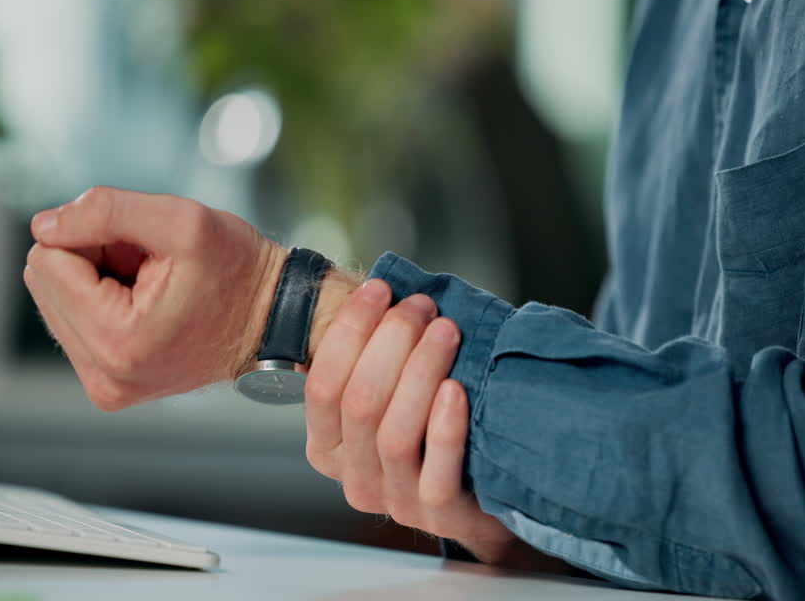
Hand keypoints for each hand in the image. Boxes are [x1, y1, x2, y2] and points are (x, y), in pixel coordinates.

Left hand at [23, 186, 285, 409]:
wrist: (274, 319)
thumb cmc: (238, 270)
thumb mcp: (181, 220)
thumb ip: (104, 211)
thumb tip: (43, 225)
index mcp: (118, 342)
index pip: (46, 260)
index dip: (93, 237)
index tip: (143, 249)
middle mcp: (104, 377)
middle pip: (44, 282)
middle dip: (93, 260)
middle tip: (150, 268)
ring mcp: (105, 387)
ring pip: (55, 301)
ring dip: (98, 281)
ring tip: (153, 287)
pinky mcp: (107, 386)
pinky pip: (73, 323)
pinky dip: (104, 303)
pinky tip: (148, 305)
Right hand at [303, 280, 521, 562]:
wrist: (482, 491)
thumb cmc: (431, 428)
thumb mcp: (390, 393)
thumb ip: (374, 355)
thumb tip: (380, 290)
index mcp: (328, 446)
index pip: (322, 385)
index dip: (349, 331)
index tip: (380, 289)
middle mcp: (354, 477)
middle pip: (359, 403)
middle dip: (392, 342)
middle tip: (422, 307)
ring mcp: (395, 499)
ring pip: (394, 433)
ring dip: (420, 371)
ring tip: (446, 331)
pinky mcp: (438, 515)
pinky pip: (436, 473)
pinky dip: (444, 427)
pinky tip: (456, 388)